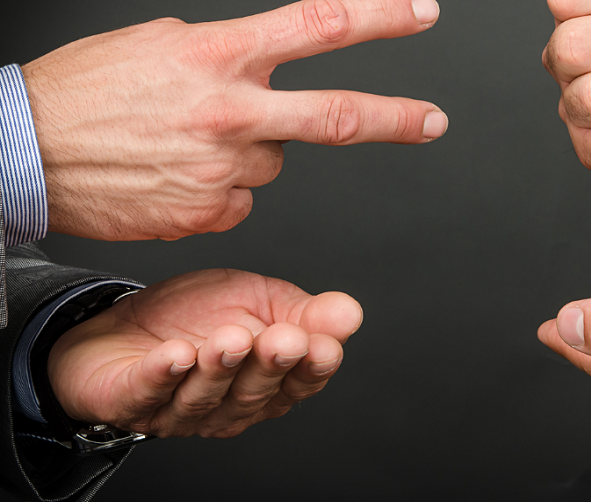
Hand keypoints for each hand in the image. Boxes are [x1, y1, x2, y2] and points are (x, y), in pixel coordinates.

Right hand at [23, 0, 446, 239]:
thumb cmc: (89, 89)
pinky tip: (176, 175)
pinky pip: (241, 197)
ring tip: (187, 142)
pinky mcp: (210, 211)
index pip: (322, 25)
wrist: (27, 149)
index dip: (381, 17)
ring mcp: (224, 166)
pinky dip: (220, 186)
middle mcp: (232, 110)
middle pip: (336, 115)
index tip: (422, 14)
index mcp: (221, 52)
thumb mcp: (162, 41)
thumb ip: (226, 55)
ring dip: (248, 149)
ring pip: (273, 159)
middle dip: (396, 118)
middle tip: (435, 120)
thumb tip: (263, 74)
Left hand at [48, 269, 362, 437]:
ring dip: (219, 369)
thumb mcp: (259, 300)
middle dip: (270, 366)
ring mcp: (180, 410)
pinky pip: (149, 393)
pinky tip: (175, 355)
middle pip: (255, 393)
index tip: (324, 347)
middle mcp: (228, 405)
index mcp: (267, 382)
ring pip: (205, 397)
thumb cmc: (195, 316)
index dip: (312, 368)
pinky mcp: (132, 403)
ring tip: (229, 339)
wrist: (118, 323)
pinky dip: (162, 375)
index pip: (299, 383)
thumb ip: (304, 311)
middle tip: (282, 340)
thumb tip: (350, 313)